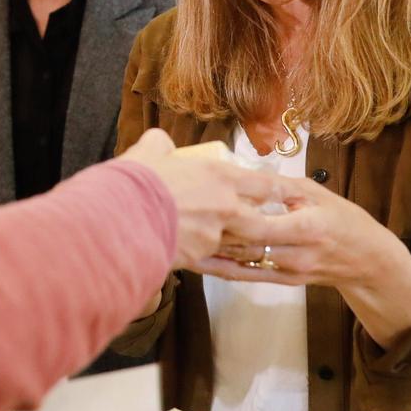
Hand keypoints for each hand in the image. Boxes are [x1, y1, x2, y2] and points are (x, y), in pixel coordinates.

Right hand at [121, 130, 276, 269]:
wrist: (119, 218)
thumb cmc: (135, 181)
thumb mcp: (148, 153)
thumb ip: (158, 145)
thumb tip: (157, 140)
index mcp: (218, 177)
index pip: (261, 183)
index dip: (278, 189)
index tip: (291, 194)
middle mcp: (225, 208)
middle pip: (260, 221)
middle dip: (272, 227)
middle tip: (281, 230)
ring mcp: (213, 236)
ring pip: (242, 246)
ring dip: (251, 249)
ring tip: (258, 251)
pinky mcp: (198, 259)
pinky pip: (221, 266)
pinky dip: (230, 268)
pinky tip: (235, 270)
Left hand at [193, 168, 410, 347]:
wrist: (367, 260)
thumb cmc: (343, 220)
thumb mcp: (318, 194)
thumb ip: (282, 187)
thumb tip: (246, 174)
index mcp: (307, 226)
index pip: (263, 224)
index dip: (234, 218)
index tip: (206, 203)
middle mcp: (297, 253)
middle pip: (248, 245)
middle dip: (216, 234)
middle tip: (185, 219)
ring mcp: (289, 271)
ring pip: (244, 262)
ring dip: (214, 253)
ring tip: (185, 239)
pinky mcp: (284, 282)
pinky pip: (249, 276)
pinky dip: (224, 269)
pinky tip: (202, 261)